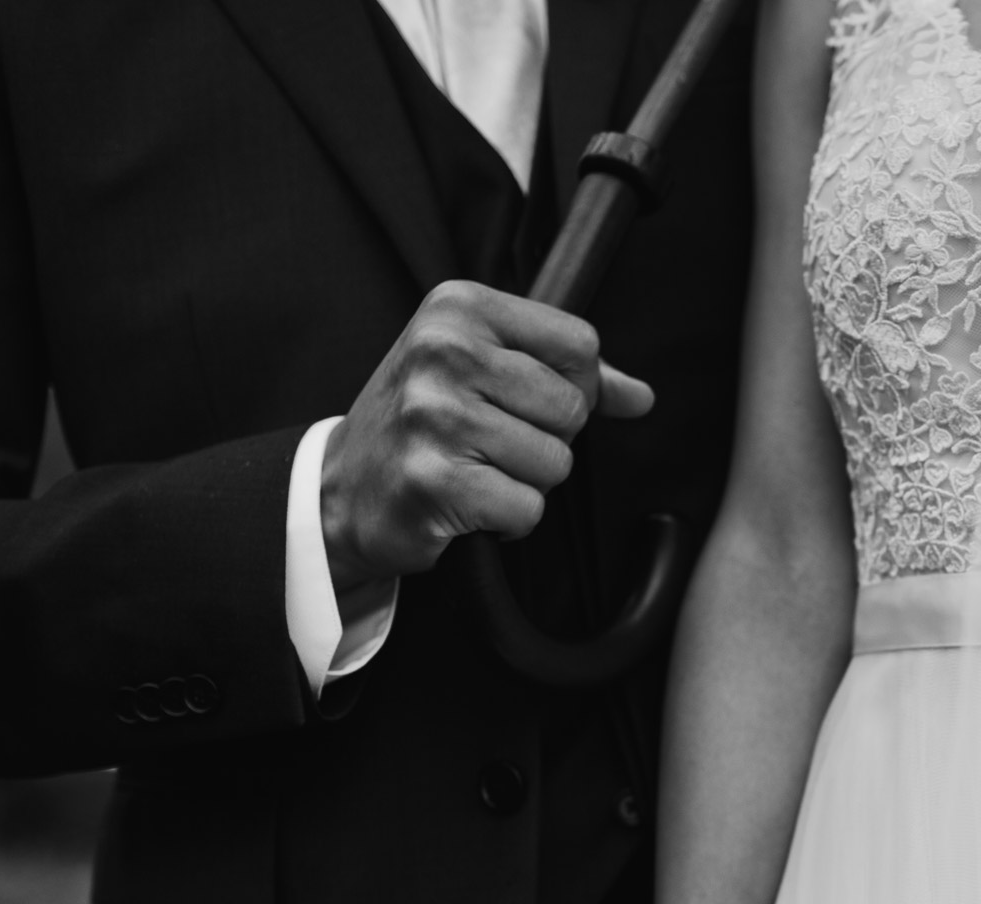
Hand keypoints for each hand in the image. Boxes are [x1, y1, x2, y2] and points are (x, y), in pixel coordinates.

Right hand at [321, 280, 654, 592]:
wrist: (339, 489)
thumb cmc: (420, 424)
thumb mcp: (483, 370)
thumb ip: (566, 375)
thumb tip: (641, 396)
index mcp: (458, 307)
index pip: (580, 344)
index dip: (575, 386)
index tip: (530, 403)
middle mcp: (443, 352)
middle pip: (572, 408)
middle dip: (549, 440)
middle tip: (493, 443)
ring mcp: (435, 415)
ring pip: (555, 462)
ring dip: (527, 482)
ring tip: (476, 470)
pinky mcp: (434, 479)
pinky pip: (527, 508)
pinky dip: (508, 520)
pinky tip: (467, 502)